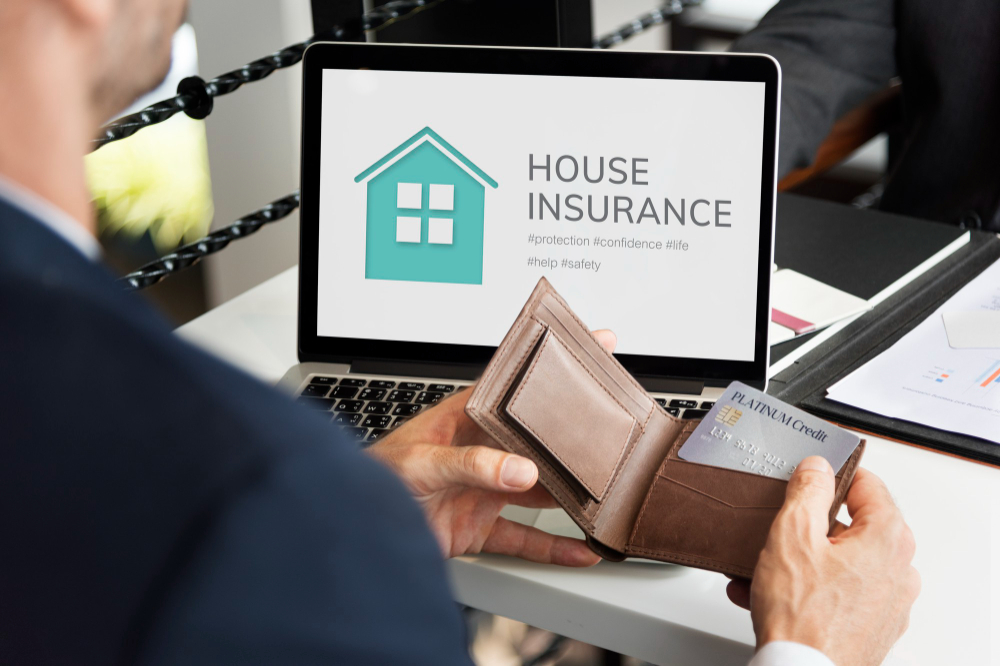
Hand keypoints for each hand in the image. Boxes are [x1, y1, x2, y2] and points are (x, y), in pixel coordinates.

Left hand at [366, 330, 617, 566]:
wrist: (351, 531)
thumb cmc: (371, 481)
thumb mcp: (420, 463)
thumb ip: (470, 464)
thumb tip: (519, 470)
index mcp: (464, 419)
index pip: (515, 385)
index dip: (552, 366)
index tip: (591, 343)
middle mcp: (479, 451)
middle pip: (536, 439)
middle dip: (572, 435)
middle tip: (612, 429)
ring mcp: (482, 489)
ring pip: (539, 488)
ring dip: (569, 492)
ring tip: (604, 492)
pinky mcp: (479, 527)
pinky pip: (526, 537)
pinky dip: (554, 546)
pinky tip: (579, 548)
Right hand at [727, 457, 919, 665]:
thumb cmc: (804, 617)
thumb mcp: (793, 534)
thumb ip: (807, 491)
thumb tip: (817, 468)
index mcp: (888, 538)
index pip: (867, 485)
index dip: (831, 477)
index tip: (807, 479)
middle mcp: (899, 570)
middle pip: (852, 526)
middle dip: (807, 526)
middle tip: (779, 529)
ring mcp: (888, 603)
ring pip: (840, 563)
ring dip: (800, 560)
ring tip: (763, 567)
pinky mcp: (871, 628)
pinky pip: (837, 594)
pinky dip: (807, 589)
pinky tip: (769, 593)